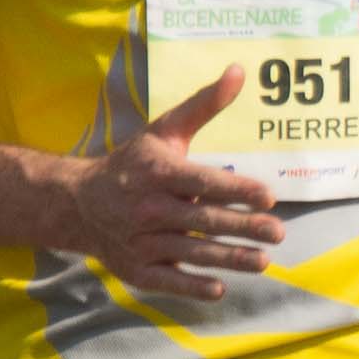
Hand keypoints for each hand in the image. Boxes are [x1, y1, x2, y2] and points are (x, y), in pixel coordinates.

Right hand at [49, 70, 285, 304]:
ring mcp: (141, 242)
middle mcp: (149, 208)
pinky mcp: (135, 269)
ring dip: (229, 259)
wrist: (79, 203)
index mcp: (159, 173)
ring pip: (191, 252)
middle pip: (203, 220)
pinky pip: (167, 281)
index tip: (269, 197)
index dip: (236, 190)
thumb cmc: (134, 164)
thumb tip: (240, 70)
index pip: (203, 182)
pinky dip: (191, 286)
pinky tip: (218, 288)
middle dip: (243, 227)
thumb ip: (205, 105)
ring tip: (263, 261)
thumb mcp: (165, 131)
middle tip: (278, 233)